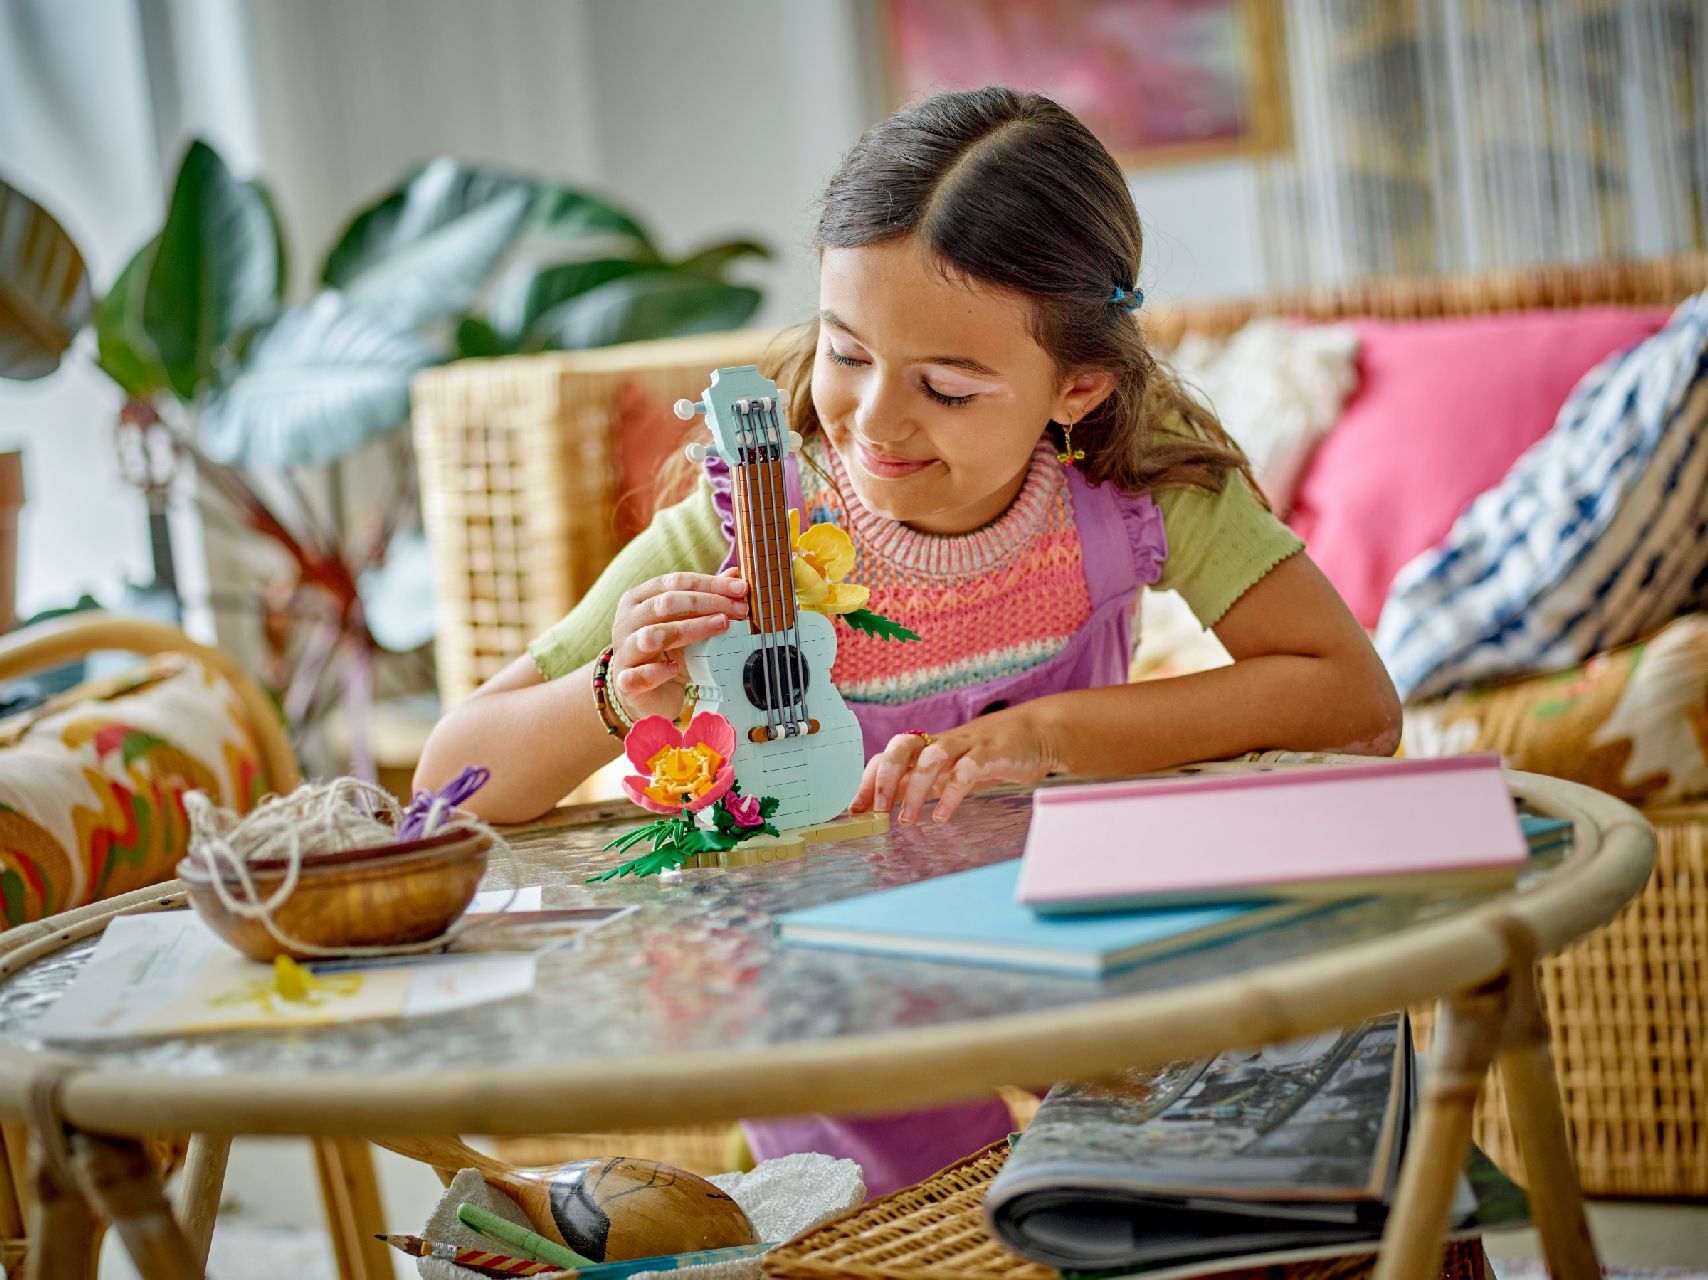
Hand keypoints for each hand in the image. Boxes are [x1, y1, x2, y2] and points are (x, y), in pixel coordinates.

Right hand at [610, 571, 746, 721]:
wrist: (647, 696)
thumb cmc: (667, 654)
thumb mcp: (688, 624)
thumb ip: (707, 599)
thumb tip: (734, 574)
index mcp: (638, 600)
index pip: (673, 582)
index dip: (709, 584)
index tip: (741, 589)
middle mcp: (626, 622)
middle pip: (665, 603)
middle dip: (707, 603)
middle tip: (738, 611)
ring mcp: (623, 652)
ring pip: (652, 635)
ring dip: (690, 629)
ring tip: (719, 628)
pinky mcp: (626, 682)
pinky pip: (639, 675)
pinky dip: (659, 671)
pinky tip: (676, 668)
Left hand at [849, 706, 1061, 824]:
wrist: (1037, 733)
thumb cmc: (988, 755)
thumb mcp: (951, 770)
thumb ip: (920, 783)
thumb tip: (884, 804)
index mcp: (929, 747)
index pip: (888, 756)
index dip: (869, 779)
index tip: (856, 809)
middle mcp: (942, 742)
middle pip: (903, 746)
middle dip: (885, 778)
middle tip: (878, 811)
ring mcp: (967, 745)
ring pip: (932, 757)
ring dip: (915, 789)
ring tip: (908, 820)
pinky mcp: (991, 754)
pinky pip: (966, 770)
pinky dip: (951, 793)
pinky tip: (942, 815)